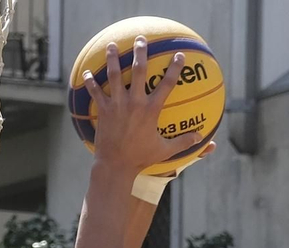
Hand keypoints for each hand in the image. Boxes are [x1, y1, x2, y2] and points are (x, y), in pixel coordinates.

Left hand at [81, 37, 212, 175]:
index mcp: (151, 110)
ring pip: (114, 75)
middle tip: (141, 39)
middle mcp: (134, 103)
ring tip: (112, 45)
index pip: (167, 84)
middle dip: (141, 52)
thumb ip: (183, 142)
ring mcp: (117, 105)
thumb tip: (201, 138)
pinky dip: (91, 82)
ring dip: (113, 58)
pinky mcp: (103, 110)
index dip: (175, 68)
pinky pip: (95, 92)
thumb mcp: (165, 150)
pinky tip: (87, 73)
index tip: (179, 56)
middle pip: (138, 70)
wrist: (116, 166)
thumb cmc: (141, 158)